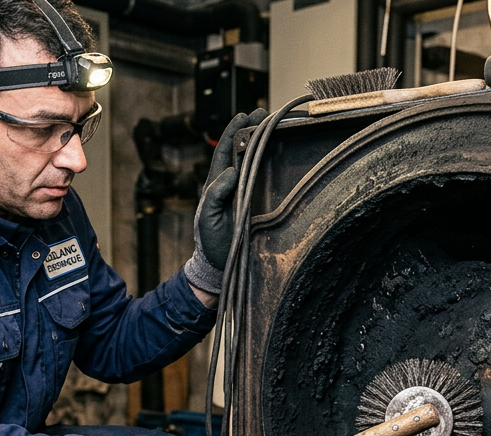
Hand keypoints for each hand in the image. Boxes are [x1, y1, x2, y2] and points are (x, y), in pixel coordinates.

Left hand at [192, 110, 267, 273]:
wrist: (222, 266)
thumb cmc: (212, 243)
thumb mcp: (207, 218)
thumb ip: (214, 195)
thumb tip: (229, 172)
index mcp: (217, 184)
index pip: (225, 151)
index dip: (233, 131)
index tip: (244, 115)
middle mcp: (233, 185)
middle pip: (242, 151)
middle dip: (252, 130)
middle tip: (265, 113)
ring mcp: (246, 193)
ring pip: (255, 163)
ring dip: (265, 144)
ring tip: (277, 125)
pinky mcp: (259, 204)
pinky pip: (266, 181)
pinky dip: (273, 165)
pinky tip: (284, 154)